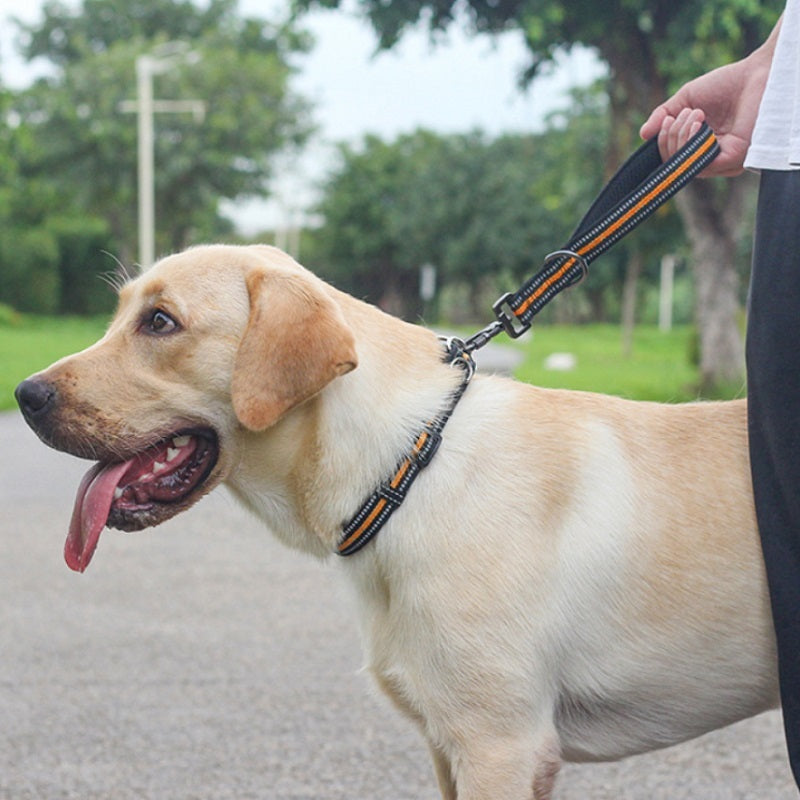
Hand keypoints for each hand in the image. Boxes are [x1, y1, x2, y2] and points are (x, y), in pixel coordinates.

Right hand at [640, 33, 776, 176]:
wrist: (758, 72)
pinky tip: (699, 124)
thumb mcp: (685, 100)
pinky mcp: (734, 159)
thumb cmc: (726, 85)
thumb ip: (664, 116)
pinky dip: (693, 145)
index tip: (665, 120)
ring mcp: (724, 162)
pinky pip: (702, 164)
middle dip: (671, 139)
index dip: (662, 144)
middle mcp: (711, 159)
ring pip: (686, 167)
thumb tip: (643, 135)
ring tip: (694, 114)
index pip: (671, 160)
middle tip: (683, 115)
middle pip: (675, 167)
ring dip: (681, 140)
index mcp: (700, 148)